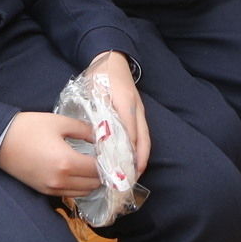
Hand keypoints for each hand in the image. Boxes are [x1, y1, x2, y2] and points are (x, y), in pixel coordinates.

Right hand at [0, 112, 101, 196]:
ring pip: (83, 192)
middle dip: (104, 173)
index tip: (115, 153)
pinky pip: (70, 193)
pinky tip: (80, 172)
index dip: (110, 162)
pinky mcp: (44, 191)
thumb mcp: (60, 122)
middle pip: (94, 184)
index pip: (99, 169)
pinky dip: (79, 186)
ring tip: (95, 165)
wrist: (0, 140)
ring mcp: (52, 189)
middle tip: (108, 159)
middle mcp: (61, 180)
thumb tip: (102, 135)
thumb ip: (85, 130)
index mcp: (67, 162)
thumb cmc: (30, 127)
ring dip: (92, 181)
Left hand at [88, 51, 150, 175]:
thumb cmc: (101, 76)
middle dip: (137, 163)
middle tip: (128, 181)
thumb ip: (98, 113)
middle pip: (143, 141)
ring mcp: (140, 113)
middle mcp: (137, 111)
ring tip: (131, 177)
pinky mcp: (139, 115)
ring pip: (145, 140)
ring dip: (140, 160)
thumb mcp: (95, 92)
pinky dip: (139, 151)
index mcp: (126, 104)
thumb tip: (100, 139)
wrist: (112, 60)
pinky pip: (143, 136)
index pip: (129, 134)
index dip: (125, 155)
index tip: (119, 172)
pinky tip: (132, 162)